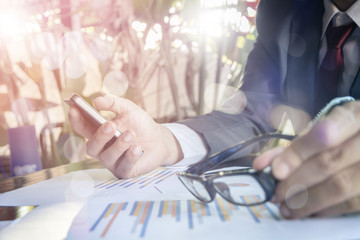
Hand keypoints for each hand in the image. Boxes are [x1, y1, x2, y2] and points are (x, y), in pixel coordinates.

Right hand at [68, 94, 182, 177]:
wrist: (160, 139)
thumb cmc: (140, 124)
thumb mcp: (128, 109)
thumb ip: (113, 103)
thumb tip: (96, 101)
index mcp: (98, 133)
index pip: (82, 128)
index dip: (76, 119)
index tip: (74, 108)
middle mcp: (102, 149)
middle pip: (91, 147)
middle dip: (99, 136)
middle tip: (110, 125)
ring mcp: (112, 162)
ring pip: (107, 157)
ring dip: (119, 145)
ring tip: (131, 134)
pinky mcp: (125, 171)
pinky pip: (123, 167)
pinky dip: (130, 156)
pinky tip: (138, 148)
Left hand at [253, 100, 359, 218]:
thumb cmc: (345, 134)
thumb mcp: (325, 128)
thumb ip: (296, 143)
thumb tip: (263, 164)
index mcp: (355, 116)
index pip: (325, 133)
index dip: (298, 153)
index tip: (276, 170)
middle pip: (329, 162)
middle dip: (296, 180)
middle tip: (275, 193)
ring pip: (341, 186)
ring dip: (308, 201)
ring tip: (286, 207)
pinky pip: (352, 203)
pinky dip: (326, 210)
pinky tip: (308, 212)